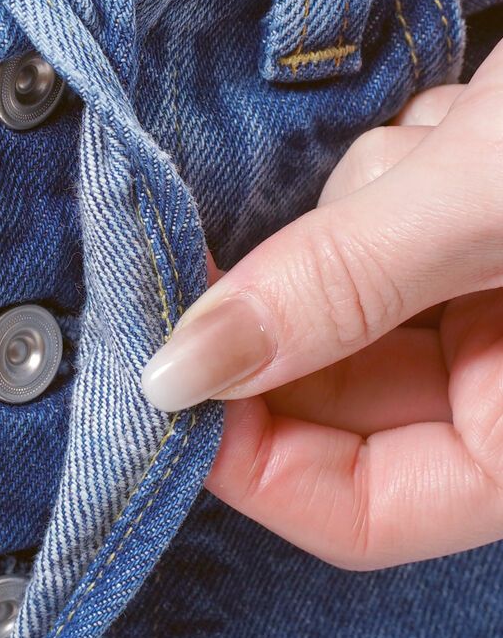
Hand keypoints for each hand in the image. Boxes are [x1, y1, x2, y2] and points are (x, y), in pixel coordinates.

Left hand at [141, 39, 502, 569]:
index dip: (248, 455)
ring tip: (444, 143)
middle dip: (299, 302)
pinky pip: (390, 228)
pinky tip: (462, 123)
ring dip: (364, 214)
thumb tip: (180, 371)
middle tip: (253, 229)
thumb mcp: (500, 199)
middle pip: (337, 393)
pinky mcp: (489, 238)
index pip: (361, 514)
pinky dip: (396, 176)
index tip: (167, 368)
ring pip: (354, 294)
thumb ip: (341, 284)